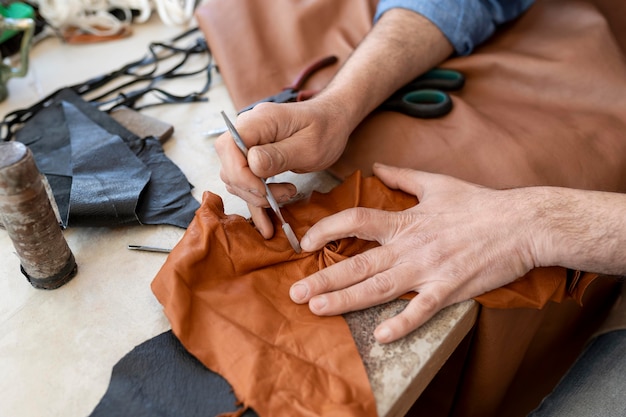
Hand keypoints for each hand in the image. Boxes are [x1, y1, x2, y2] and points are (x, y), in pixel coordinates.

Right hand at [214, 99, 351, 237]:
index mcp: (260, 120)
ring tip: (288, 195)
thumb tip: (252, 164)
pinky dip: (256, 204)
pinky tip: (266, 224)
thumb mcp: (310, 146)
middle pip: (230, 167)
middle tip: (286, 194)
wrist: (332, 121)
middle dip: (253, 190)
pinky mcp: (253, 158)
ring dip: (258, 197)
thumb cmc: (326, 129)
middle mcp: (247, 130)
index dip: (240, 174)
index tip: (264, 190)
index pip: (228, 146)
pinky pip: (247, 184)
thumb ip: (280, 155)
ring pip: (236, 180)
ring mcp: (248, 144)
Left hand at [289, 163, 538, 342]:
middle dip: (324, 278)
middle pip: (358, 263)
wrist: (521, 223)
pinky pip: (422, 310)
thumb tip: (377, 167)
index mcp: (405, 221)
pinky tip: (382, 337)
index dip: (326, 230)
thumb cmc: (479, 203)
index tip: (305, 242)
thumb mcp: (437, 183)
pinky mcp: (450, 289)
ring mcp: (429, 270)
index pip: (355, 221)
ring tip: (318, 309)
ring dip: (346, 300)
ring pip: (379, 288)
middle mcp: (410, 247)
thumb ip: (402, 177)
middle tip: (295, 293)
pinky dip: (403, 323)